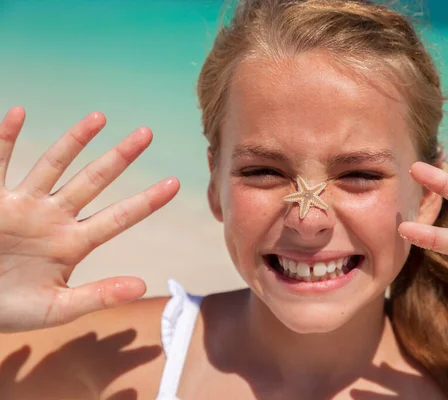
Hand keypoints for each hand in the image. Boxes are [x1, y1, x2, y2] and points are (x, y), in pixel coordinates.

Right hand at [0, 107, 178, 331]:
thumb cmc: (10, 309)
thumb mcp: (57, 308)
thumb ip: (98, 296)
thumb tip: (143, 286)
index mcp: (73, 243)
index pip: (118, 218)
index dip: (146, 201)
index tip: (175, 183)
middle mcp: (53, 217)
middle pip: (93, 181)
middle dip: (119, 158)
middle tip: (147, 133)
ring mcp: (23, 206)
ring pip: (53, 165)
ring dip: (75, 140)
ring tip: (100, 117)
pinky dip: (4, 139)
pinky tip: (17, 112)